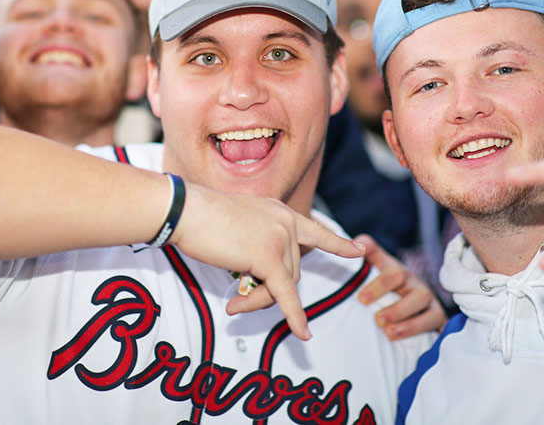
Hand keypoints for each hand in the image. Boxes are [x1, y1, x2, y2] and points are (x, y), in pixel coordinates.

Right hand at [170, 183, 365, 340]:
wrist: (185, 210)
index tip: (358, 250)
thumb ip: (257, 243)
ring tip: (233, 307)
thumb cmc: (199, 217)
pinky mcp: (269, 257)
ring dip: (260, 301)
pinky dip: (295, 316)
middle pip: (291, 270)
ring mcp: (281, 239)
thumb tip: (259, 277)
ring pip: (283, 284)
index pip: (315, 230)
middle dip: (268, 290)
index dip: (337, 243)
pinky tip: (302, 334)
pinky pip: (285, 295)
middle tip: (238, 302)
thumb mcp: (238, 226)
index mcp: (279, 211)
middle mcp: (286, 222)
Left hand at [354, 234, 445, 339]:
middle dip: (398, 309)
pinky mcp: (439, 323)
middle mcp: (419, 288)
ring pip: (431, 315)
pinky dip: (438, 338)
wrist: (413, 293)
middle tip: (378, 320)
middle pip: (417, 296)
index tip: (361, 300)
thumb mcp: (380, 264)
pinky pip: (444, 331)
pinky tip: (426, 351)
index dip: (379, 286)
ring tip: (390, 334)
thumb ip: (370, 252)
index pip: (394, 275)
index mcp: (402, 274)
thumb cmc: (390, 280)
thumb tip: (360, 242)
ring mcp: (432, 306)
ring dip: (411, 325)